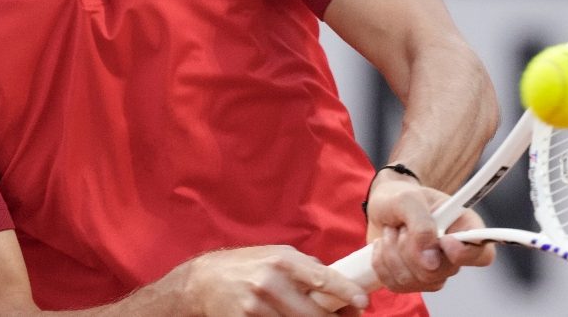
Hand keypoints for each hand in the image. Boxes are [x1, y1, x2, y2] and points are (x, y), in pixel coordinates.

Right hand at [183, 245, 368, 315]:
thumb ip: (307, 268)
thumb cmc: (247, 266)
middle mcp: (270, 283)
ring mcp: (257, 307)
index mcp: (282, 261)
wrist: (204, 282)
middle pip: (314, 315)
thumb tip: (340, 288)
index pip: (322, 279)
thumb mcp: (277, 255)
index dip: (346, 293)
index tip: (363, 303)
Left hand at [364, 172, 495, 292]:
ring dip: (393, 252)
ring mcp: (433, 272)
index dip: (465, 254)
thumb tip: (431, 260)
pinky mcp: (411, 281)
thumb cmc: (401, 198)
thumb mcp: (409, 198)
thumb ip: (421, 224)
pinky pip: (397, 285)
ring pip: (416, 280)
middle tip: (403, 225)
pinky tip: (384, 246)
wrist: (382, 206)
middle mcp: (453, 255)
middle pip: (441, 272)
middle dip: (411, 248)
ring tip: (392, 231)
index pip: (482, 254)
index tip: (444, 241)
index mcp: (465, 229)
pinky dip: (382, 263)